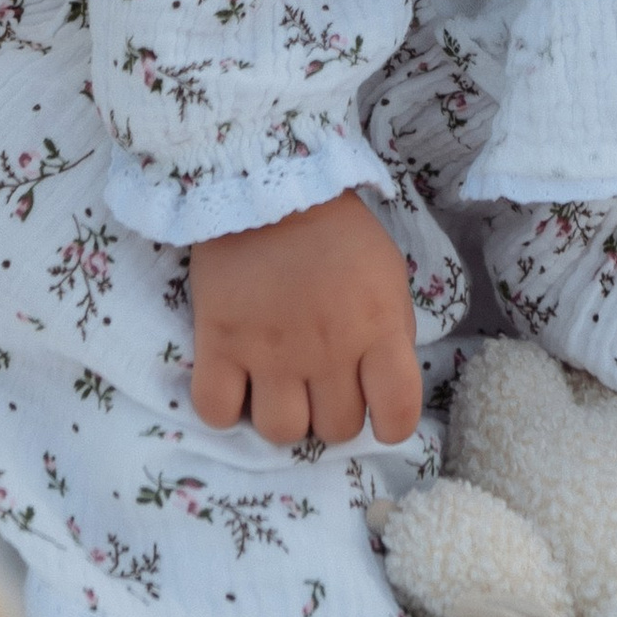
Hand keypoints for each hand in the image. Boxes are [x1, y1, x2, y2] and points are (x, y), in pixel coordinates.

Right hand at [188, 190, 422, 448]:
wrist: (269, 184)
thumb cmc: (337, 232)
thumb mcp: (388, 275)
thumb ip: (392, 332)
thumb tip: (384, 385)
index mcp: (377, 329)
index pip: (398, 414)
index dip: (391, 426)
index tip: (379, 415)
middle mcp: (328, 350)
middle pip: (335, 430)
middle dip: (332, 414)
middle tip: (321, 385)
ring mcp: (270, 351)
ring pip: (282, 433)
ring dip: (284, 417)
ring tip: (279, 388)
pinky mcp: (220, 343)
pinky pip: (218, 413)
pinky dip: (226, 409)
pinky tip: (236, 385)